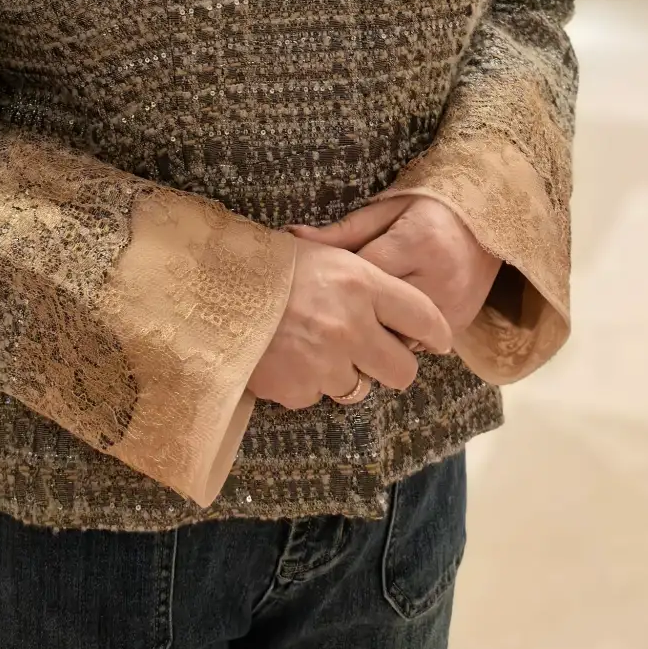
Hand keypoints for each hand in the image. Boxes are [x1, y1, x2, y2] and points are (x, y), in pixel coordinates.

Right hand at [247, 236, 452, 410]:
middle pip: (404, 371)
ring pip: (360, 389)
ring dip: (344, 374)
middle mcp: (351, 327)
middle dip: (392, 365)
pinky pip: (317, 396)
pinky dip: (305, 382)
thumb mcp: (323, 252)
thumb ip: (363, 278)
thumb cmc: (267, 263)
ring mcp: (325, 363)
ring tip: (315, 348)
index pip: (423, 316)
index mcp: (361, 284)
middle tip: (374, 353)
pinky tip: (285, 356)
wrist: (209, 289)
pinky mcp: (298, 390)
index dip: (436, 332)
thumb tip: (398, 305)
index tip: (438, 340)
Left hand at [291, 195, 502, 333]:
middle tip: (326, 312)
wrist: (487, 224)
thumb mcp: (386, 211)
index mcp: (417, 244)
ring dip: (374, 332)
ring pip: (397, 338)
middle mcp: (438, 280)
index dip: (337, 283)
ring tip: (352, 322)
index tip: (317, 284)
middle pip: (379, 314)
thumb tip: (292, 238)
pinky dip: (397, 337)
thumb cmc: (429, 210)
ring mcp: (453, 307)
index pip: (364, 275)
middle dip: (351, 314)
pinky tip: (382, 327)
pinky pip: (418, 344)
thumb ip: (342, 232)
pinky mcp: (461, 325)